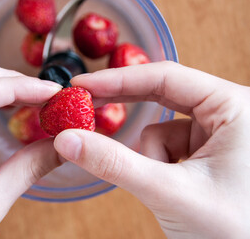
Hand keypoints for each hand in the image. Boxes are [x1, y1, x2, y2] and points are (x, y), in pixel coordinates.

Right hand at [54, 61, 249, 237]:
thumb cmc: (236, 231)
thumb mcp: (170, 192)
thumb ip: (115, 164)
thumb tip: (67, 139)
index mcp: (235, 107)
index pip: (166, 78)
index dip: (118, 79)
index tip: (82, 85)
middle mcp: (228, 113)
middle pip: (162, 95)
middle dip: (125, 106)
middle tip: (87, 105)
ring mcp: (217, 134)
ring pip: (160, 130)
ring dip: (150, 158)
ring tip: (161, 187)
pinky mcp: (206, 153)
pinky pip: (167, 149)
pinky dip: (158, 167)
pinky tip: (171, 187)